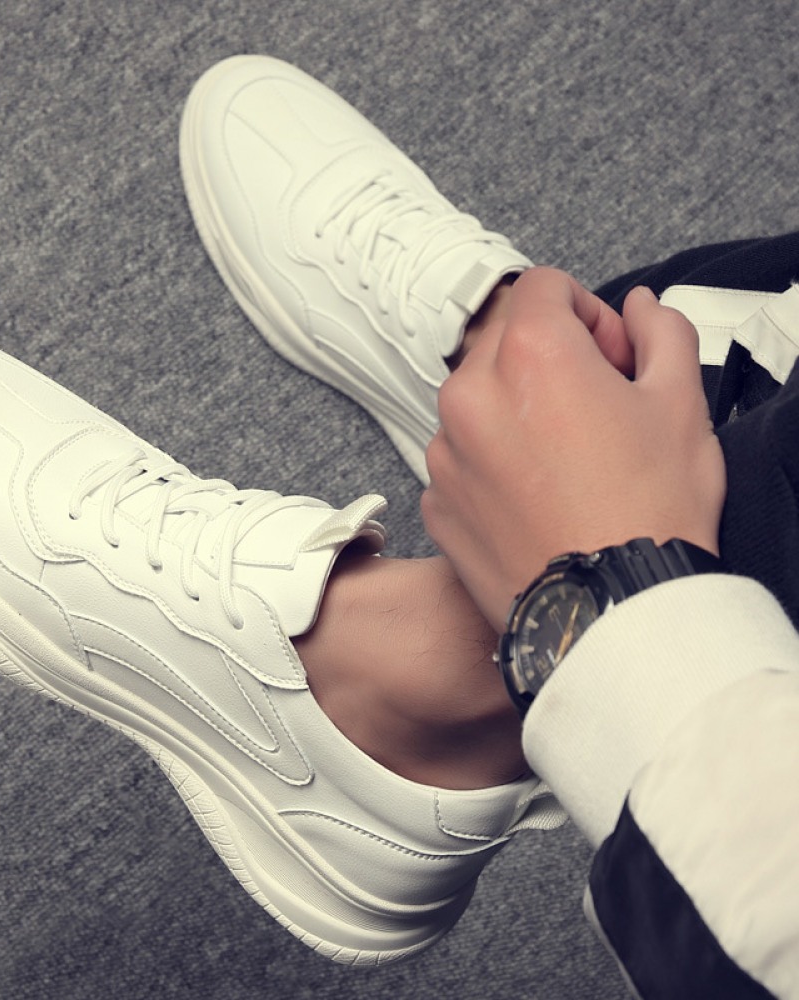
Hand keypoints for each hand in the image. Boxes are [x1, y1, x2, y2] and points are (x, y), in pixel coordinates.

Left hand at [421, 267, 726, 629]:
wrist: (609, 615)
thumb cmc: (649, 517)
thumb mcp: (681, 405)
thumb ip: (661, 334)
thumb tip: (641, 309)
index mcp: (529, 356)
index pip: (542, 287)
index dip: (587, 311)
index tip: (608, 352)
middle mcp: (470, 396)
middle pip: (504, 342)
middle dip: (550, 357)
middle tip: (596, 403)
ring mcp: (444, 453)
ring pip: (478, 401)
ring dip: (516, 410)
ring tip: (568, 459)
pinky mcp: (436, 501)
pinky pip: (461, 458)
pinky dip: (492, 463)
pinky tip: (537, 497)